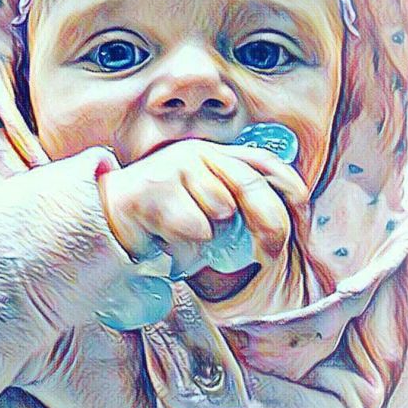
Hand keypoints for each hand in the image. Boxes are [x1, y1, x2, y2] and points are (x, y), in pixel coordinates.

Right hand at [98, 138, 307, 262]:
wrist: (106, 216)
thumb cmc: (160, 216)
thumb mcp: (200, 203)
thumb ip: (232, 204)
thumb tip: (275, 231)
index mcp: (211, 154)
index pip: (260, 160)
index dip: (287, 184)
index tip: (301, 210)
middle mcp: (196, 154)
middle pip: (249, 184)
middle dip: (269, 223)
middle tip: (270, 253)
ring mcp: (174, 169)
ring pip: (220, 211)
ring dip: (209, 238)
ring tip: (183, 235)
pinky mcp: (156, 190)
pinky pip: (194, 228)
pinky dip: (186, 245)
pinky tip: (166, 238)